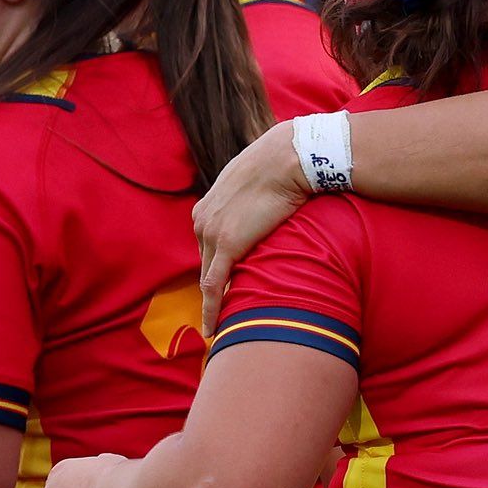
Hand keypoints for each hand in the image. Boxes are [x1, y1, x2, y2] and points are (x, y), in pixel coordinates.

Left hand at [194, 122, 309, 333]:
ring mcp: (212, 233)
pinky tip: (214, 328)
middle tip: (225, 309)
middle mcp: (202, 221)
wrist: (286, 158)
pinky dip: (212, 309)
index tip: (223, 284)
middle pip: (206, 263)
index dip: (215, 266)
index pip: (207, 246)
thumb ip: (250, 199)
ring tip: (223, 323)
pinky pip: (215, 286)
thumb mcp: (254, 182)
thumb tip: (268, 203)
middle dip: (214, 285)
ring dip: (216, 300)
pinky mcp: (227, 246)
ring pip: (210, 277)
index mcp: (206, 207)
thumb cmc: (278, 164)